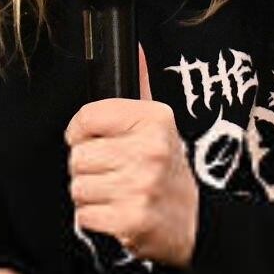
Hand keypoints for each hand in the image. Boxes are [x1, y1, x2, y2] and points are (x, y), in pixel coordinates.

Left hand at [65, 47, 198, 266]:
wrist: (196, 223)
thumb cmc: (169, 172)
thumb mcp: (161, 126)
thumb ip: (140, 87)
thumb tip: (134, 51)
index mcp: (154, 120)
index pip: (86, 117)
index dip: (82, 132)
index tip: (98, 140)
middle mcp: (149, 151)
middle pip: (77, 156)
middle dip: (90, 169)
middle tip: (116, 173)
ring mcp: (141, 187)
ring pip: (78, 187)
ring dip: (92, 195)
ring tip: (118, 193)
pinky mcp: (132, 220)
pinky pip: (84, 215)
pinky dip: (96, 219)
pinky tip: (118, 213)